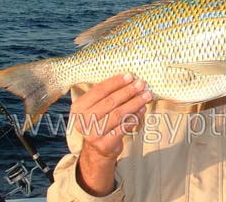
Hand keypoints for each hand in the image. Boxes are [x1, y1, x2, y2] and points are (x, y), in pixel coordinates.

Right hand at [71, 73, 151, 195]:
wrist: (97, 150)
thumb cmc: (100, 122)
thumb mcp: (97, 107)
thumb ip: (108, 94)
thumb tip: (130, 80)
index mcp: (79, 108)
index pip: (99, 91)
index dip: (116, 82)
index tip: (130, 76)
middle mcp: (83, 121)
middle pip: (110, 102)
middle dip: (128, 91)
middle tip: (141, 84)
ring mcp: (93, 134)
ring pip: (118, 114)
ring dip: (135, 103)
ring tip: (146, 96)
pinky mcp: (105, 144)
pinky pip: (124, 127)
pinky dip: (135, 117)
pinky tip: (142, 109)